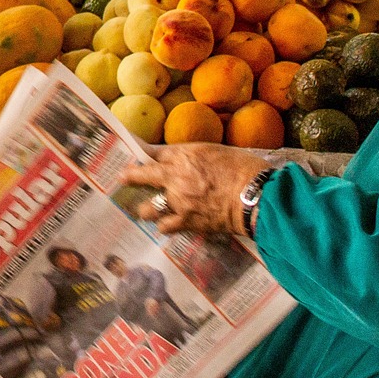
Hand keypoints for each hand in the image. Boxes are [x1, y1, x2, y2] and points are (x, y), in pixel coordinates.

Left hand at [121, 145, 271, 235]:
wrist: (256, 196)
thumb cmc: (245, 169)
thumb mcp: (218, 151)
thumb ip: (198, 156)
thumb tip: (190, 161)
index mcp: (185, 155)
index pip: (155, 152)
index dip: (144, 154)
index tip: (137, 154)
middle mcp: (175, 176)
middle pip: (143, 174)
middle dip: (131, 176)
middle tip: (122, 177)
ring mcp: (178, 200)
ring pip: (149, 207)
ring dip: (147, 208)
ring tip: (145, 211)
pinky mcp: (186, 221)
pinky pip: (165, 226)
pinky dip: (165, 226)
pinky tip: (166, 226)